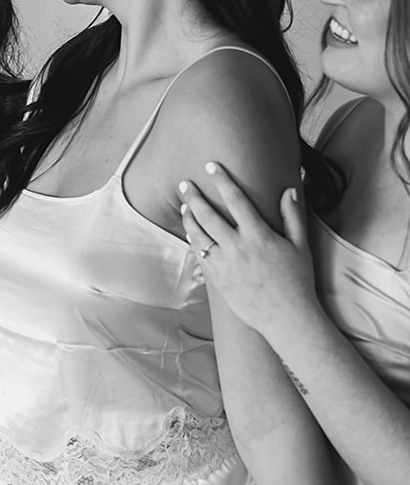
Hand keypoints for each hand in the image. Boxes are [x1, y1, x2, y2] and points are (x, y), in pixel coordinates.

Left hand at [178, 162, 315, 338]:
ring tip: (184, 205)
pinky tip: (191, 232)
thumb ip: (293, 215)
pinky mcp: (217, 279)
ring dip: (189, 217)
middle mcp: (238, 248)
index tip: (211, 166)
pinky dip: (193, 240)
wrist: (286, 318)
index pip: (236, 200)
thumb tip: (289, 189)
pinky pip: (200, 255)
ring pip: (199, 235)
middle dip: (194, 196)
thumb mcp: (300, 246)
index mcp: (259, 236)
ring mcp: (225, 264)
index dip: (222, 180)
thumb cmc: (297, 281)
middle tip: (184, 183)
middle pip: (209, 215)